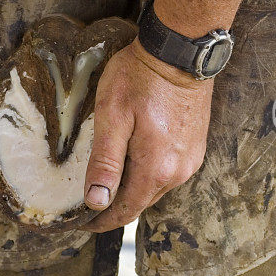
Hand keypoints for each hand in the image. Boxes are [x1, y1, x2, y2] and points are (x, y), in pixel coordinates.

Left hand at [80, 39, 212, 232]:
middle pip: (141, 202)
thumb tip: (96, 201)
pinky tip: (132, 162)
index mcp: (156, 169)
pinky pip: (167, 172)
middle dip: (114, 207)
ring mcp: (190, 159)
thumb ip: (105, 162)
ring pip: (155, 188)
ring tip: (106, 184)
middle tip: (87, 205)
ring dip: (131, 190)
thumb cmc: (141, 78)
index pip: (125, 210)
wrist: (180, 52)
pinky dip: (147, 174)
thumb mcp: (112, 116)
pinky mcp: (194, 146)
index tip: (81, 223)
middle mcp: (178, 172)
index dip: (101, 221)